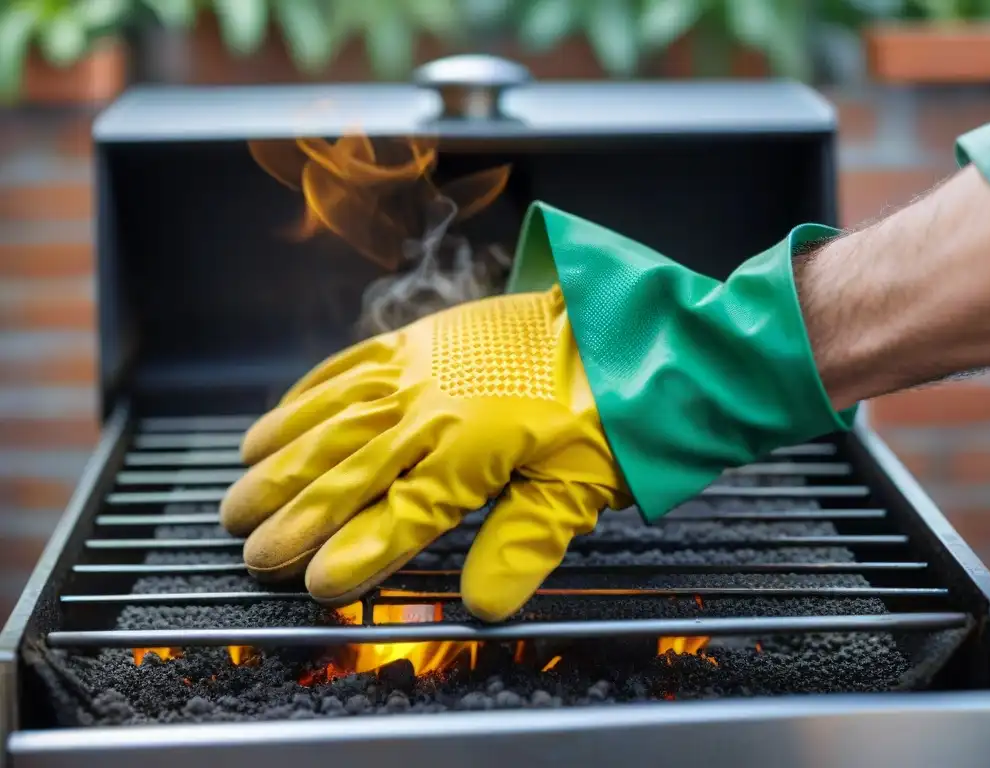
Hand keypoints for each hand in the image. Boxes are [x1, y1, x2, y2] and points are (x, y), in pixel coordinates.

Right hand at [219, 285, 632, 621]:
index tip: (312, 586)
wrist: (619, 327)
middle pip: (347, 470)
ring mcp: (419, 368)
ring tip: (239, 487)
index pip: (398, 517)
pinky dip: (306, 395)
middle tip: (247, 548)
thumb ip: (524, 544)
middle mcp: (431, 409)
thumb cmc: (606, 413)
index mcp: (471, 452)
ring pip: (332, 419)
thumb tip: (481, 605)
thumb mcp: (578, 487)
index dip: (354, 555)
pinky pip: (349, 366)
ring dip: (281, 457)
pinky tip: (279, 418)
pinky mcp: (420, 339)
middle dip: (293, 513)